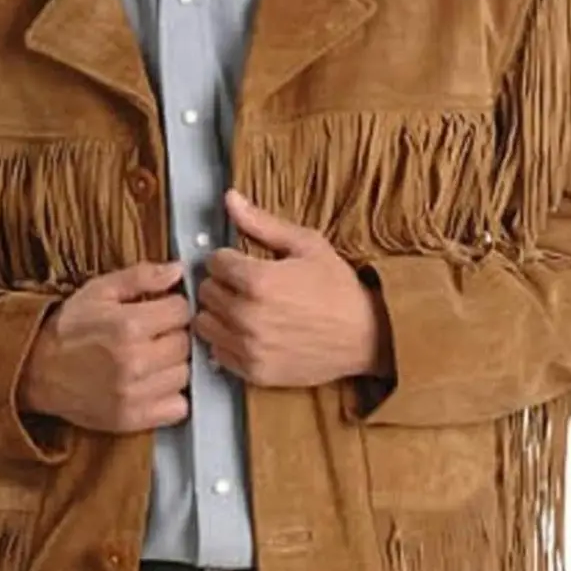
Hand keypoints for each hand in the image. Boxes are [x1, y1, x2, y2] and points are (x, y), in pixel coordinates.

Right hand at [17, 261, 192, 432]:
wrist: (35, 370)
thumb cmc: (67, 329)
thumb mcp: (98, 291)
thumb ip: (141, 277)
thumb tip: (177, 270)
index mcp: (128, 325)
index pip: (182, 311)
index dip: (173, 308)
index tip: (162, 312)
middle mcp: (134, 361)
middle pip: (186, 344)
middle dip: (174, 336)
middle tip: (154, 336)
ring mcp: (134, 394)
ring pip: (184, 375)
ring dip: (173, 366)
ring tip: (151, 360)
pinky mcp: (133, 418)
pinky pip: (178, 407)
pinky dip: (172, 397)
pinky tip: (153, 385)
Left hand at [192, 190, 392, 386]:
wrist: (365, 337)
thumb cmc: (338, 288)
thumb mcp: (306, 246)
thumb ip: (262, 223)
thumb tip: (229, 198)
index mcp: (257, 280)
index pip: (214, 262)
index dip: (228, 259)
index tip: (243, 264)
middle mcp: (246, 316)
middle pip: (206, 292)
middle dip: (222, 284)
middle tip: (244, 286)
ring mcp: (248, 347)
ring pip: (204, 323)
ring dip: (218, 313)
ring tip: (242, 309)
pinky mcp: (253, 371)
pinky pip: (217, 352)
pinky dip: (226, 341)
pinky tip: (248, 333)